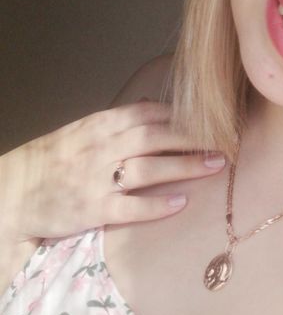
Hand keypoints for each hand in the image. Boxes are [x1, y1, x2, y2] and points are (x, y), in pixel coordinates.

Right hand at [0, 101, 224, 242]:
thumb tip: (155, 105)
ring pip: (149, 167)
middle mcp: (101, 147)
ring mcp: (96, 178)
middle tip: (229, 141)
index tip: (214, 118)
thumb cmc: (53, 162)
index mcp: (100, 125)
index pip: (148, 113)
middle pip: (156, 137)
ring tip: (217, 165)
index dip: (183, 116)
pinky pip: (130, 205)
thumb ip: (119, 121)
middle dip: (195, 138)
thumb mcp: (82, 132)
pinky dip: (157, 205)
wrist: (12, 192)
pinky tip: (181, 203)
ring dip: (186, 165)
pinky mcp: (92, 208)